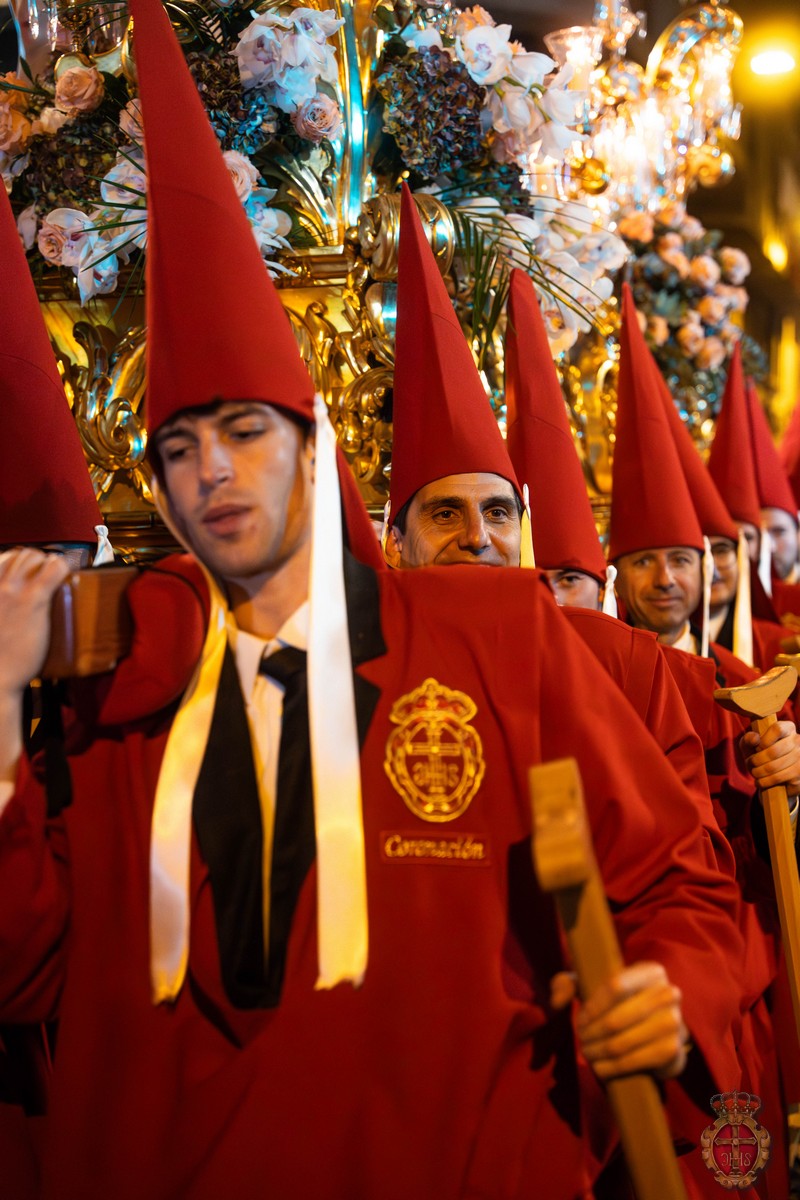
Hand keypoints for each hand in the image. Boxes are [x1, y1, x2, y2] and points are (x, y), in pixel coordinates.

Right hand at [0, 549, 68, 696]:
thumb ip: (0, 607)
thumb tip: (9, 611)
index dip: (15, 562)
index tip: (24, 573)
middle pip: (18, 554)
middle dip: (34, 560)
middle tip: (44, 575)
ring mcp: (12, 590)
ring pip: (34, 555)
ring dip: (47, 562)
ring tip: (54, 577)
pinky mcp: (33, 600)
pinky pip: (53, 569)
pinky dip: (62, 567)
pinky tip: (65, 574)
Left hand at [552, 961, 687, 1080]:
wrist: (654, 1032)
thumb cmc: (617, 1003)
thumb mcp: (591, 985)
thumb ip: (565, 983)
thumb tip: (557, 1001)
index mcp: (651, 971)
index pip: (615, 985)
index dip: (593, 1007)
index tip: (580, 1020)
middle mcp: (668, 993)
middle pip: (617, 1018)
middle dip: (592, 1033)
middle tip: (581, 1040)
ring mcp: (675, 1023)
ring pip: (623, 1042)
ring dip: (599, 1052)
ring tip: (588, 1053)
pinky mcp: (673, 1050)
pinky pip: (635, 1061)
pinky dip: (612, 1068)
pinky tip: (600, 1067)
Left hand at [741, 720, 799, 794]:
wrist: (774, 776)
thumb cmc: (760, 755)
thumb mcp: (750, 745)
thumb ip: (748, 739)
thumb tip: (755, 738)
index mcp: (788, 728)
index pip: (777, 729)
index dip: (764, 740)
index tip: (757, 747)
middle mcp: (798, 741)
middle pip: (773, 751)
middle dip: (756, 760)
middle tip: (752, 764)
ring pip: (774, 767)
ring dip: (759, 773)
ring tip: (755, 773)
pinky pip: (778, 779)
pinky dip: (765, 782)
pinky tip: (761, 782)